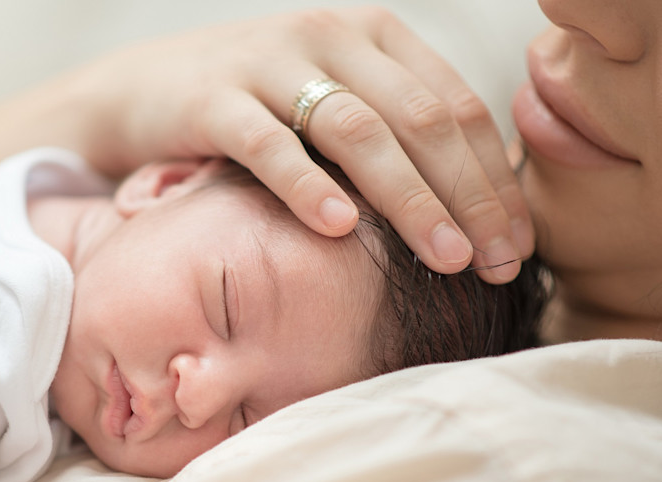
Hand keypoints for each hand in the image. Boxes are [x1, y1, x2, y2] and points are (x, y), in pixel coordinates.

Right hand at [74, 7, 532, 282]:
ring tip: (443, 258)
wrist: (145, 89)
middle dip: (468, 196)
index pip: (455, 107)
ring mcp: (271, 62)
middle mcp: (331, 38)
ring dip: (408, 199)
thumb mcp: (331, 106)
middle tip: (497, 263)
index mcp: (374, 37)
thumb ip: (391, 135)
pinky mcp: (214, 97)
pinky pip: (269, 144)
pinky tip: (337, 228)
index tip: (516, 247)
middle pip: (420, 120)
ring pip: (358, 131)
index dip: (494, 179)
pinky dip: (307, 185)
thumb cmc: (255, 110)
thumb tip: (470, 209)